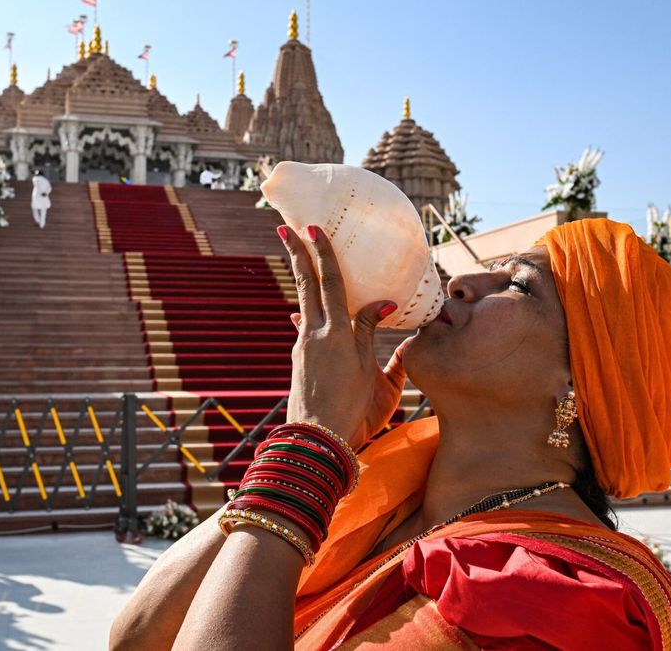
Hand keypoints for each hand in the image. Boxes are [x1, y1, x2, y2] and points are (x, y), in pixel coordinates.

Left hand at [281, 225, 407, 445]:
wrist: (319, 443)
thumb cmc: (357, 414)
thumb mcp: (378, 377)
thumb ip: (377, 339)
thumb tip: (386, 305)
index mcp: (338, 334)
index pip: (331, 283)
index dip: (323, 254)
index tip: (313, 228)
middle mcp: (315, 334)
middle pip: (306, 284)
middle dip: (297, 254)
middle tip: (285, 226)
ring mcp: (303, 347)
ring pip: (303, 302)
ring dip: (300, 277)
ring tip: (295, 256)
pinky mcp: (300, 360)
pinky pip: (304, 326)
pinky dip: (307, 312)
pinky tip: (304, 311)